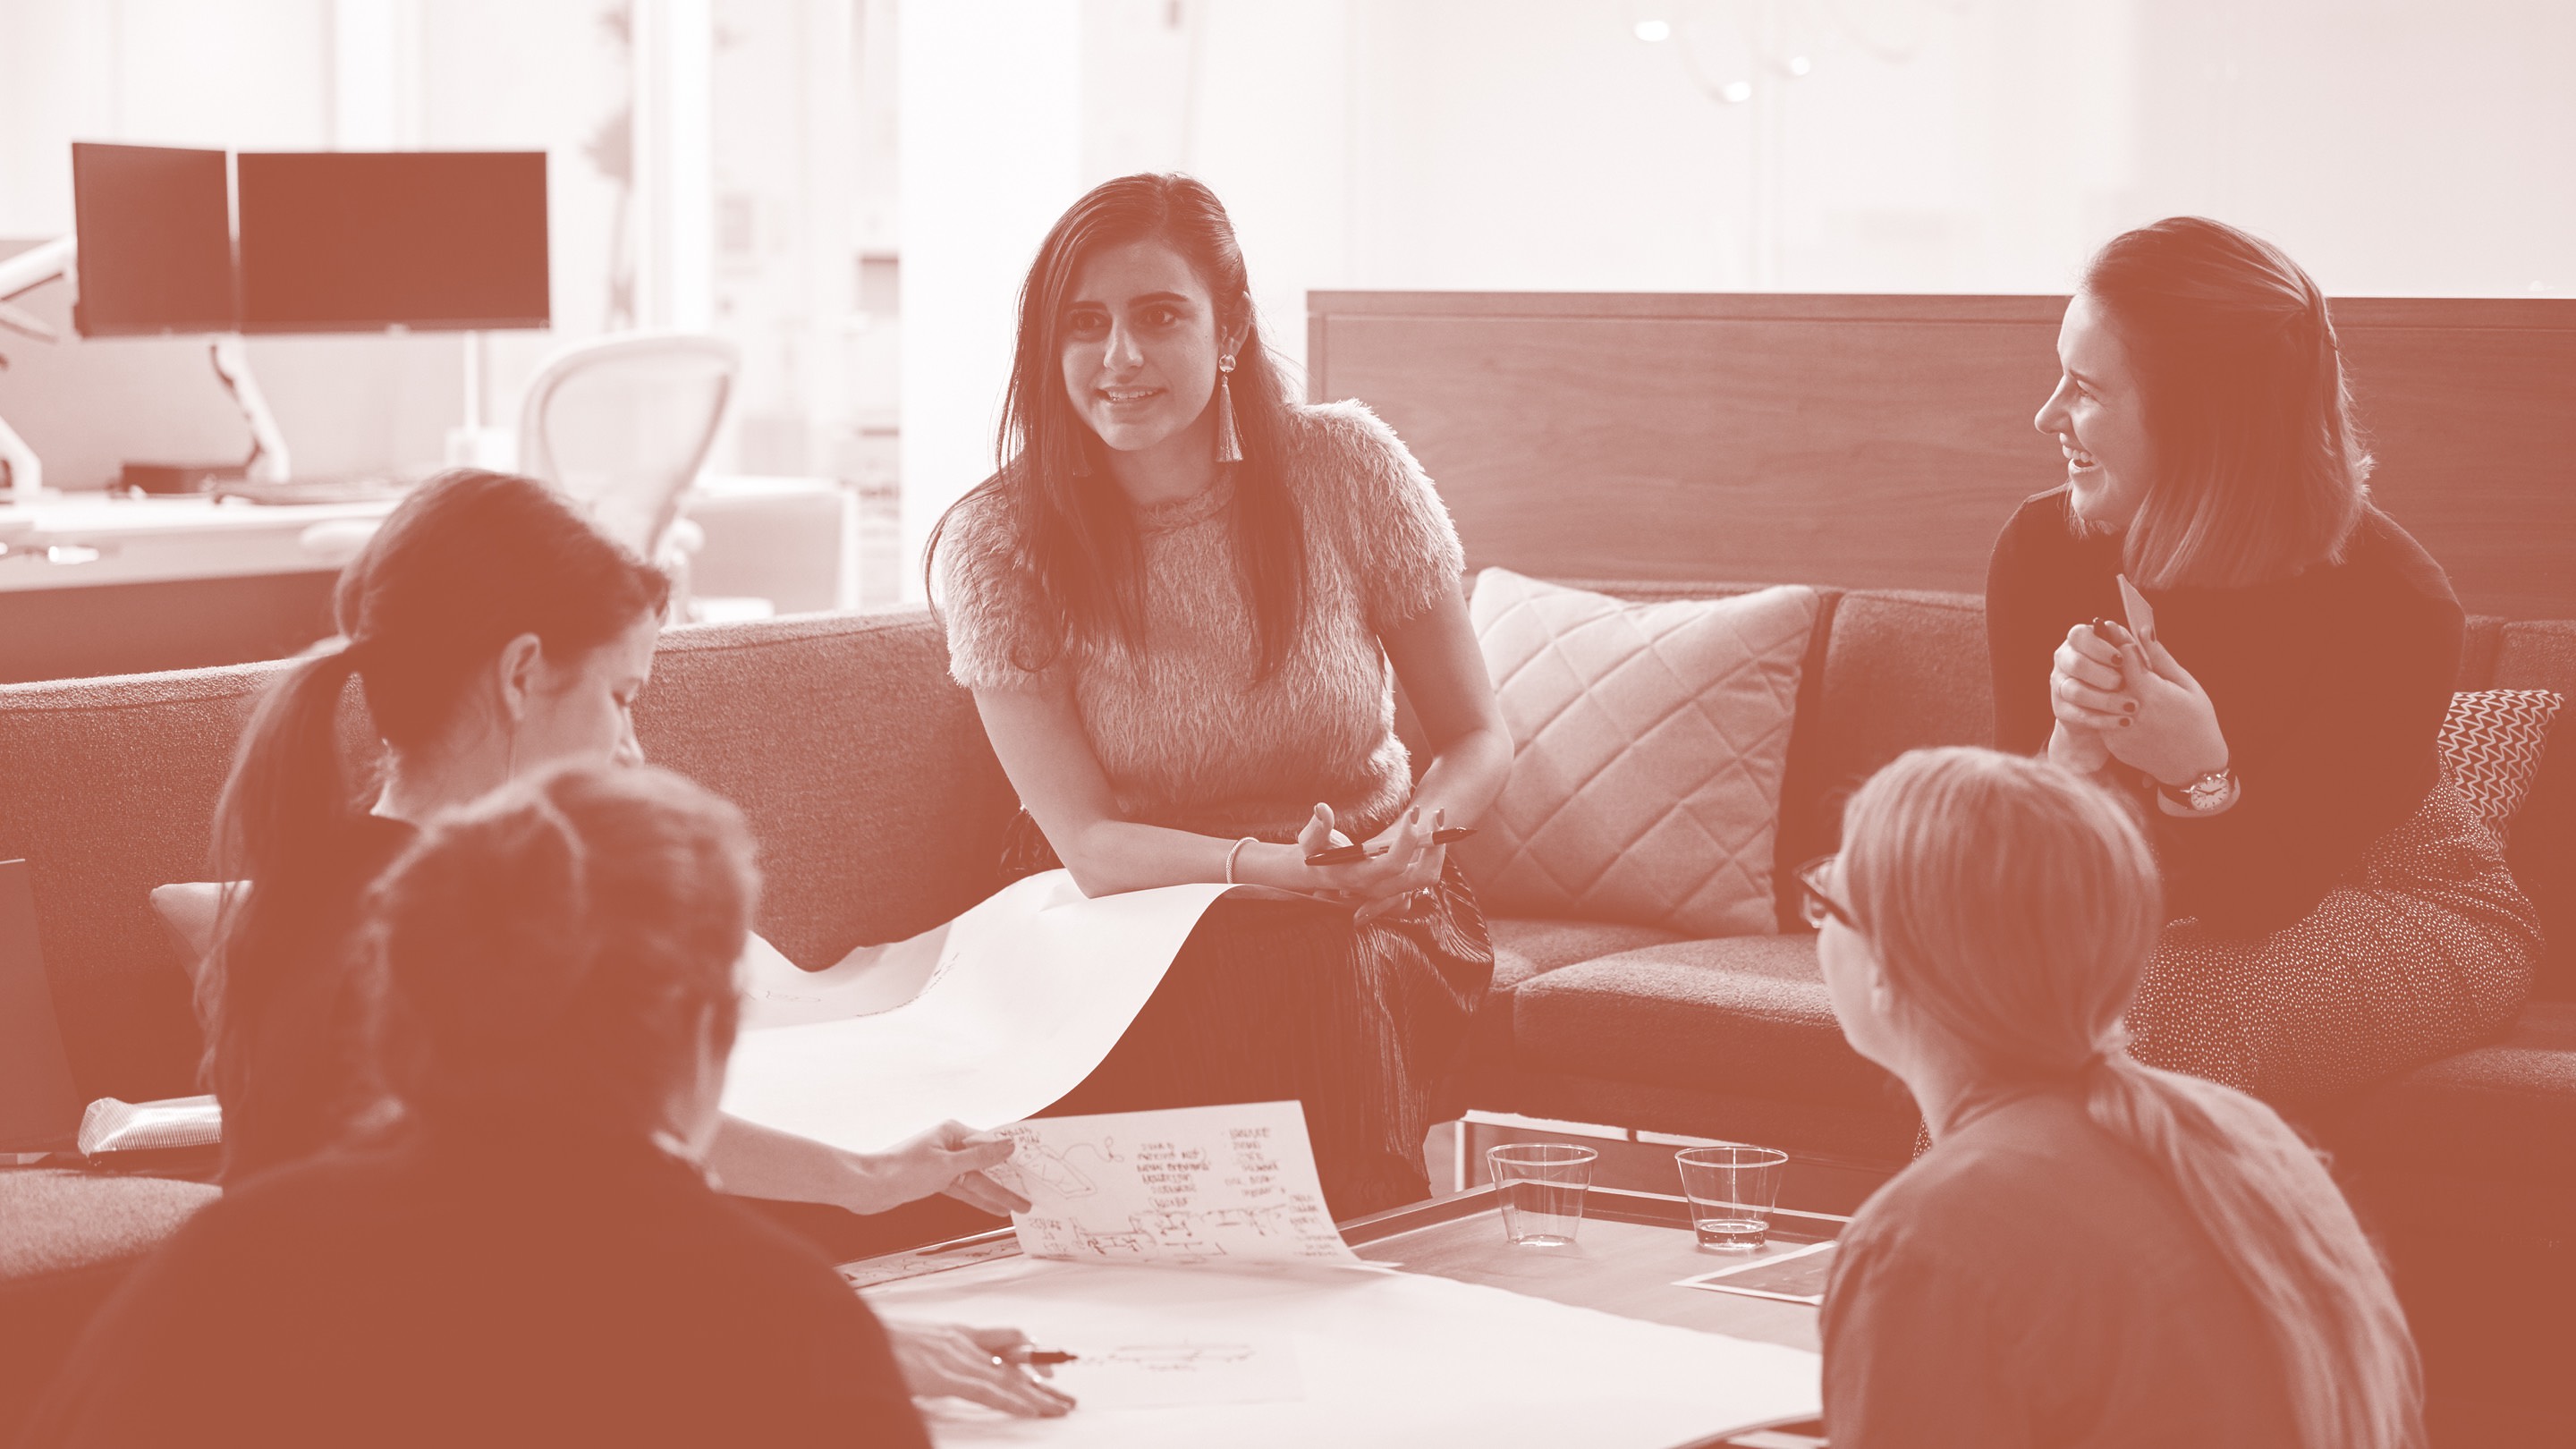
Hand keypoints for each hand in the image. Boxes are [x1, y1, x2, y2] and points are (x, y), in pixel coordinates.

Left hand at [864, 1121, 1028, 1216]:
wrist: (868, 1188)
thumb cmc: (904, 1170)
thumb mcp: (948, 1165)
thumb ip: (982, 1157)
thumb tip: (1010, 1145)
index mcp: (953, 1131)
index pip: (991, 1143)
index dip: (1013, 1157)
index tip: (1034, 1167)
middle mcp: (949, 1144)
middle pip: (986, 1164)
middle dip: (1008, 1181)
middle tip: (1031, 1196)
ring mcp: (942, 1163)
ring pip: (976, 1180)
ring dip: (996, 1195)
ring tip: (1019, 1208)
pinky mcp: (935, 1180)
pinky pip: (964, 1190)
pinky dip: (978, 1200)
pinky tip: (994, 1209)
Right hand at [887, 1323, 1075, 1417]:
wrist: (850, 1333)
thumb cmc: (874, 1344)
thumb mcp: (912, 1351)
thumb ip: (933, 1364)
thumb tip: (938, 1380)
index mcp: (954, 1334)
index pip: (1003, 1339)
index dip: (1028, 1354)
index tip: (1045, 1370)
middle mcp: (961, 1342)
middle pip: (1013, 1362)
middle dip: (1042, 1381)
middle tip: (1065, 1396)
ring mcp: (955, 1357)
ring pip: (1008, 1378)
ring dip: (1037, 1395)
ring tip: (1060, 1407)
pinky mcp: (945, 1375)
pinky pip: (987, 1390)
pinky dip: (1012, 1400)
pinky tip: (1031, 1409)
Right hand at [1297, 803, 1439, 909]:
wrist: (1316, 874)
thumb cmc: (1314, 852)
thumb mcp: (1311, 840)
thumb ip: (1317, 828)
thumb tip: (1322, 809)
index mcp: (1361, 876)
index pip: (1393, 865)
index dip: (1407, 841)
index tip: (1413, 815)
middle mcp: (1381, 888)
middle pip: (1423, 876)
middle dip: (1435, 846)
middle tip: (1437, 814)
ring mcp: (1392, 889)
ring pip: (1430, 876)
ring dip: (1439, 849)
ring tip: (1438, 816)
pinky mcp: (1398, 883)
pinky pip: (1425, 873)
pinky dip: (1434, 853)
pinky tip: (1432, 827)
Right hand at [2045, 622, 2132, 775]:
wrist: (2112, 712)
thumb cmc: (2127, 677)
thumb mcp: (2135, 661)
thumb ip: (2139, 648)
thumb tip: (2147, 632)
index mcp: (2080, 641)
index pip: (2079, 635)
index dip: (2098, 647)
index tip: (2120, 660)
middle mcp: (2065, 660)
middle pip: (2076, 664)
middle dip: (2102, 675)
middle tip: (2123, 684)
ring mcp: (2060, 685)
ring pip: (2076, 691)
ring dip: (2105, 700)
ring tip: (2131, 707)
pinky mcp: (2061, 709)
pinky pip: (2078, 715)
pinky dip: (2103, 719)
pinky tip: (2124, 721)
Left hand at [2099, 627, 2230, 786]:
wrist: (2194, 765)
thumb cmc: (2197, 720)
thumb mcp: (2187, 685)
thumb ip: (2160, 658)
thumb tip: (2144, 630)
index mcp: (2151, 694)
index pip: (2122, 658)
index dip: (2118, 641)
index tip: (2112, 629)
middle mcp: (2131, 712)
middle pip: (2106, 676)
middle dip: (2105, 661)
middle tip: (2104, 648)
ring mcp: (2119, 731)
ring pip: (2099, 698)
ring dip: (2102, 685)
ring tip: (2110, 675)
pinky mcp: (2113, 745)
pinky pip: (2101, 718)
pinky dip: (2106, 707)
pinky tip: (2115, 701)